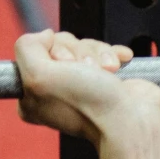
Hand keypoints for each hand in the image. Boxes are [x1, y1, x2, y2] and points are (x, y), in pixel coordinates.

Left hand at [14, 29, 159, 142]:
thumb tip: (45, 35)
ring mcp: (82, 85)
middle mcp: (55, 91)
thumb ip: (27, 47)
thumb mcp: (38, 75)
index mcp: (31, 95)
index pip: (33, 51)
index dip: (52, 50)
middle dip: (78, 53)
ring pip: (83, 47)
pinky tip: (117, 67)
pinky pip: (105, 51)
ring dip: (97, 55)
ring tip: (107, 72)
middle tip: (86, 71)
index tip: (63, 65)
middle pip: (60, 45)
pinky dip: (112, 55)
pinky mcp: (106, 79)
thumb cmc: (89, 104)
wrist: (133, 123)